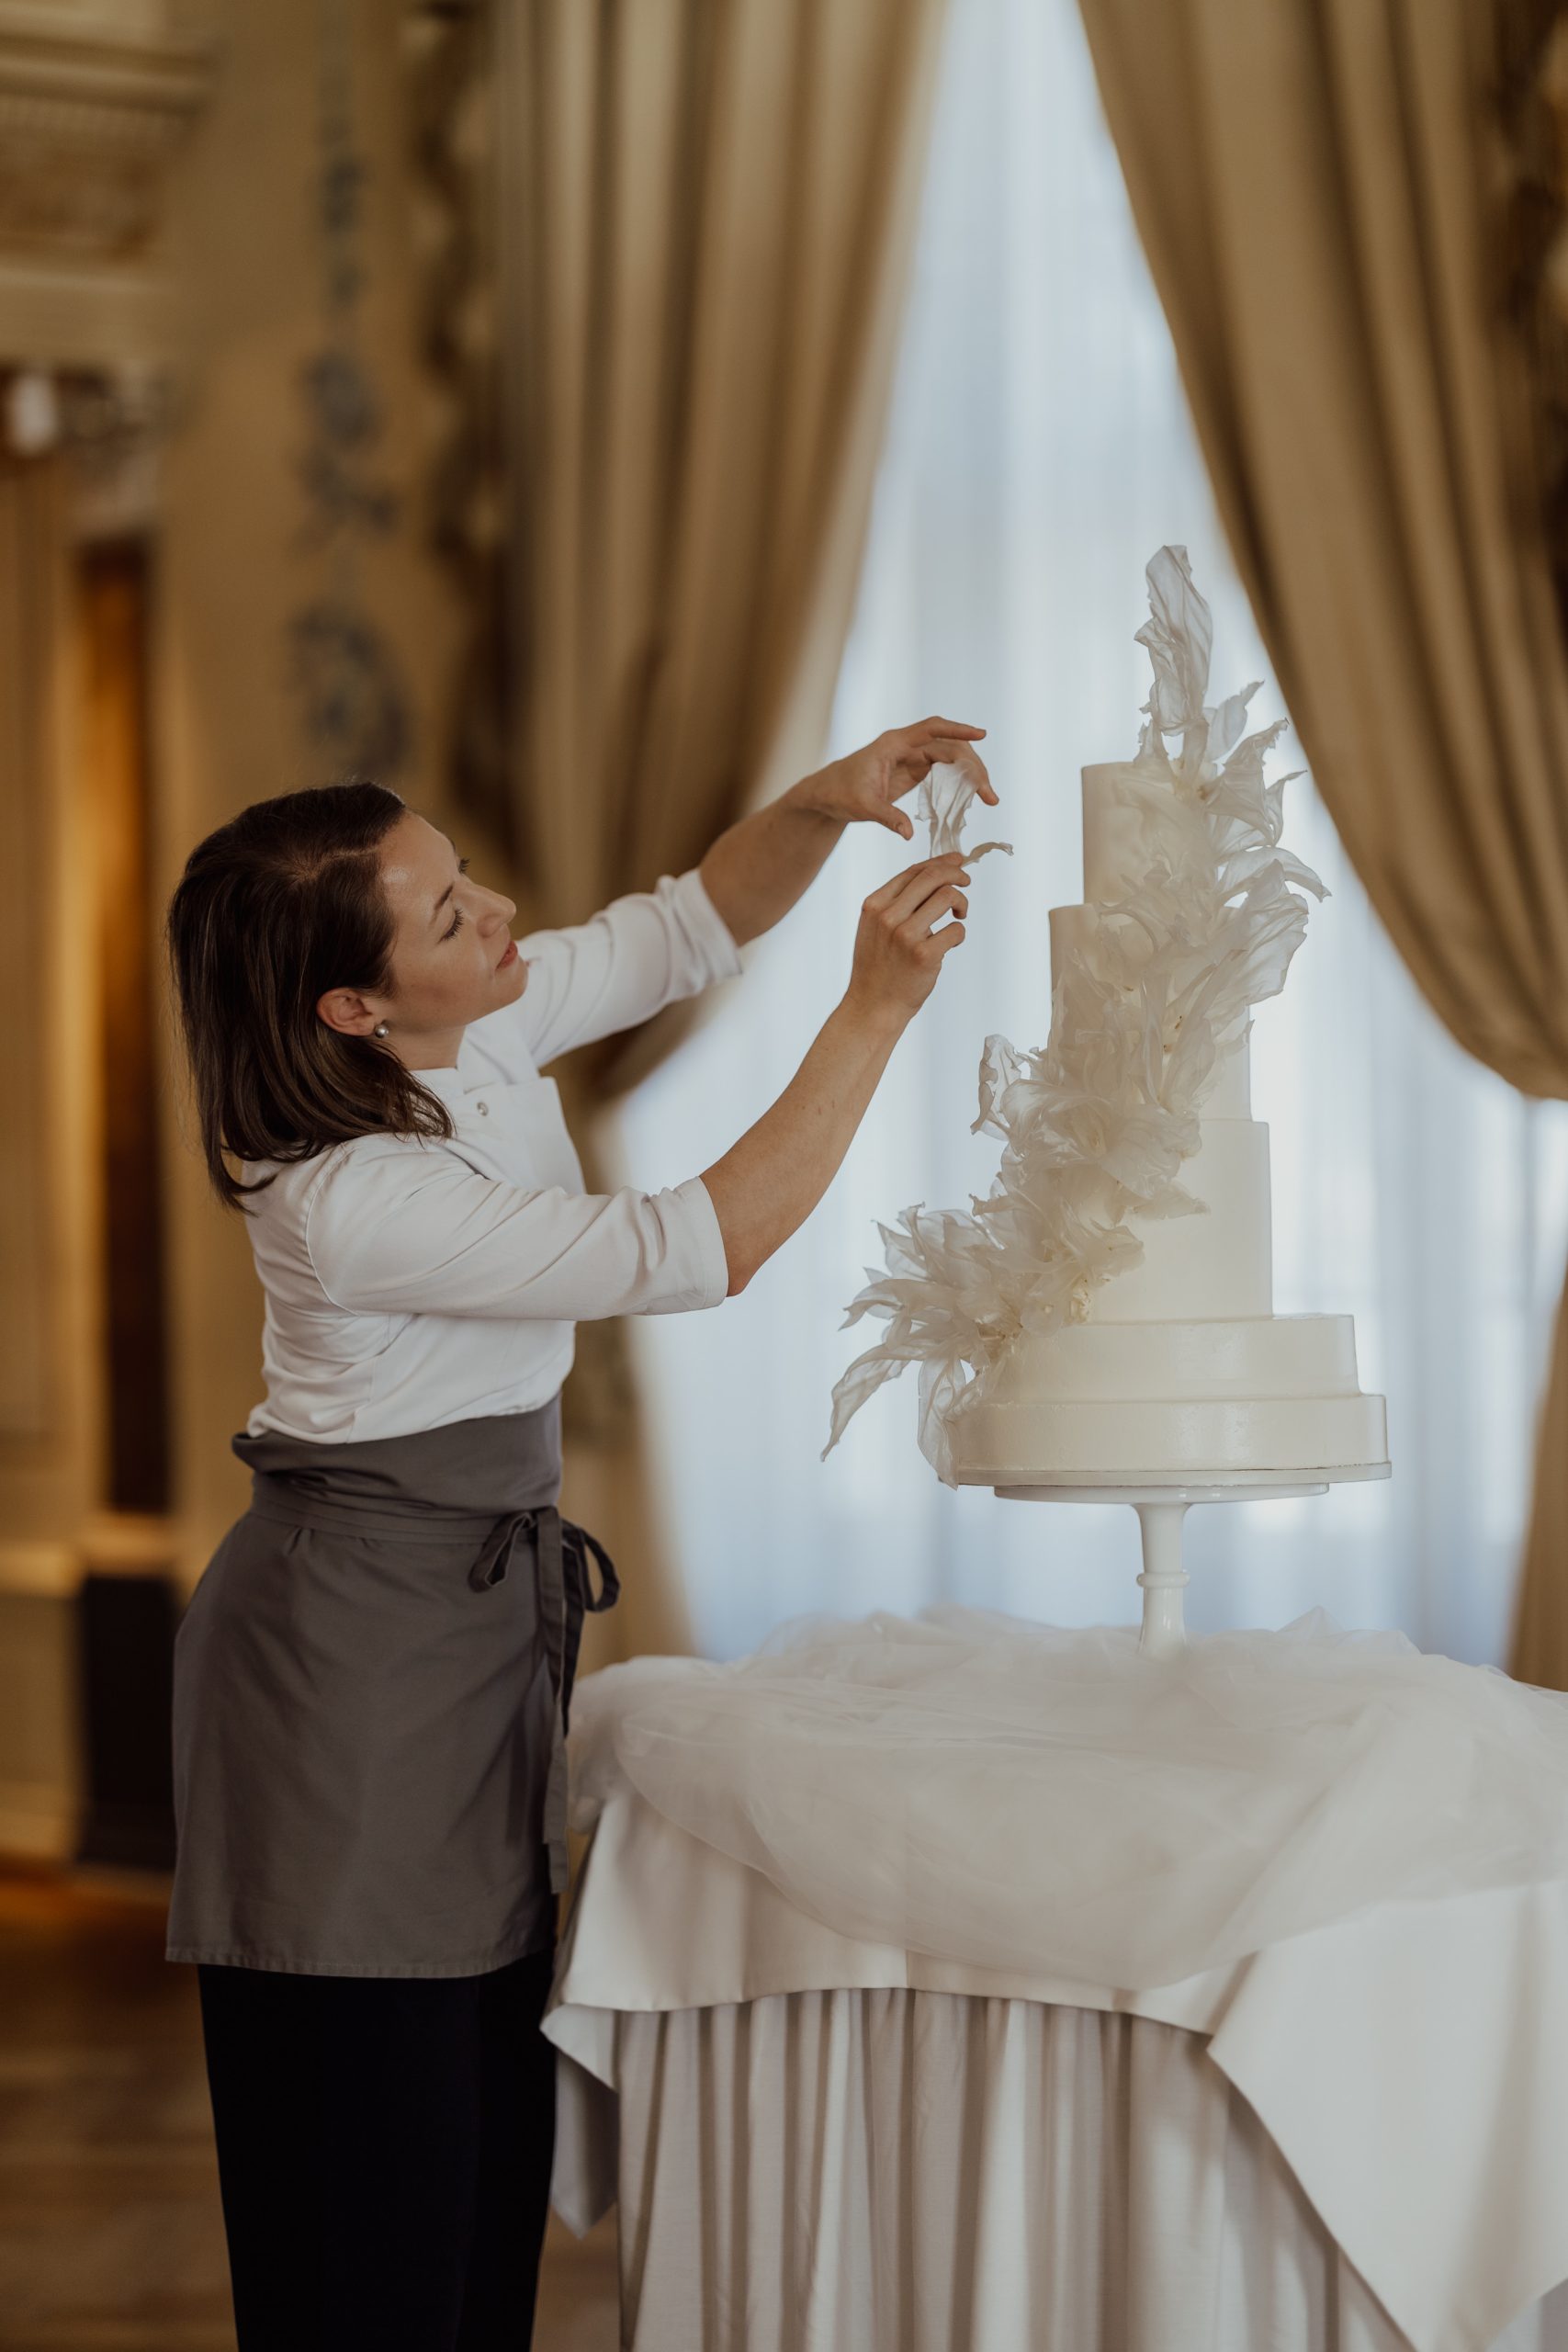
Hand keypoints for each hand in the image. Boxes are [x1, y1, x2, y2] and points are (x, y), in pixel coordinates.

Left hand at [802, 718, 995, 841]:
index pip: (932, 729)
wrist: (828, 794)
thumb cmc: (841, 793)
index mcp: (894, 744)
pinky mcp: (915, 770)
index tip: (981, 735)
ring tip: (988, 797)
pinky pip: (945, 770)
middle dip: (973, 765)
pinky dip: (960, 781)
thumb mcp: (863, 807)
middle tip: (989, 793)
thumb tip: (909, 834)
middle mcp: (907, 745)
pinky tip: (972, 797)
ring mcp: (912, 756)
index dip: (958, 729)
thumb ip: (887, 818)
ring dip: (971, 775)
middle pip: (949, 746)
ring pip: (951, 757)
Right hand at [844, 853, 971, 1028]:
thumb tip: (935, 872)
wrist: (873, 1006)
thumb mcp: (875, 927)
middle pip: (933, 877)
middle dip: (957, 874)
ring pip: (948, 896)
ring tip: (959, 915)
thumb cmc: (880, 966)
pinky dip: (959, 933)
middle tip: (967, 882)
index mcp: (874, 905)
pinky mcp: (924, 955)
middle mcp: (888, 916)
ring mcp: (905, 935)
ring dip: (962, 902)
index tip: (957, 862)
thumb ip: (897, 902)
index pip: (913, 871)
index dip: (940, 862)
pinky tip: (951, 942)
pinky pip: (956, 930)